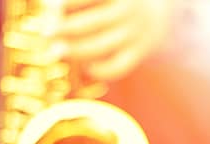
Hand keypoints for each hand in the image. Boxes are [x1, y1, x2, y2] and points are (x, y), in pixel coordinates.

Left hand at [57, 0, 174, 80]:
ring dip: (75, 51)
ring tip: (57, 51)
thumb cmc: (121, 1)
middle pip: (91, 22)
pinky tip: (86, 69)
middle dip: (64, 28)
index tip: (52, 7)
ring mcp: (134, 34)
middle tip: (46, 33)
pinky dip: (101, 70)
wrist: (163, 14)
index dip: (67, 3)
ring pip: (100, 46)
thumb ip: (87, 0)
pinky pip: (118, 66)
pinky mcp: (138, 53)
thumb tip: (52, 9)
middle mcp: (128, 12)